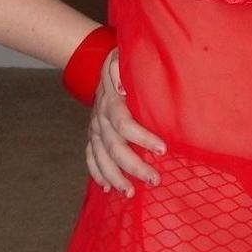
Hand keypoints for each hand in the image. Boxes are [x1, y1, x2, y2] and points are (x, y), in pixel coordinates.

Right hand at [85, 51, 165, 196]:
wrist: (97, 63)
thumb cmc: (122, 62)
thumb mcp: (121, 57)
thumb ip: (120, 69)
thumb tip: (122, 88)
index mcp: (110, 102)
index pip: (124, 123)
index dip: (141, 138)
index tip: (162, 150)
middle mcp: (99, 118)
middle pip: (113, 147)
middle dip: (133, 166)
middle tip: (155, 179)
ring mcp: (94, 128)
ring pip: (101, 157)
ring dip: (115, 176)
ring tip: (131, 193)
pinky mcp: (91, 135)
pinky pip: (90, 157)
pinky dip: (97, 173)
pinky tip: (107, 188)